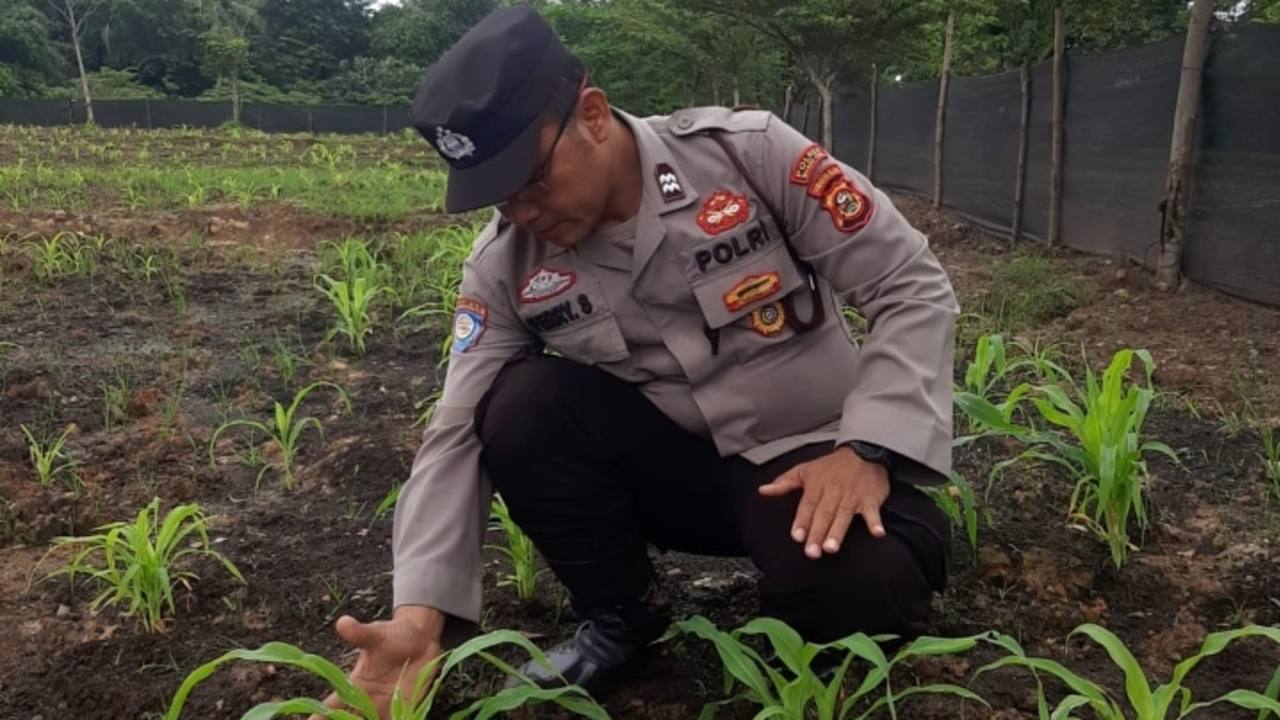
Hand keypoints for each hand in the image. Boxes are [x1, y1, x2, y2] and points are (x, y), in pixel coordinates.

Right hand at [308, 606, 445, 719]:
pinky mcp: (405, 706)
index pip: (332, 705)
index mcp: (356, 684)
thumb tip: (343, 622)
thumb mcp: (376, 634)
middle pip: (349, 719)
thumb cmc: (393, 633)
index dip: (320, 717)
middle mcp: (368, 699)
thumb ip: (360, 633)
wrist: (421, 636)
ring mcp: (386, 705)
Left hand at [757, 446, 889, 558]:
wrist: (864, 451)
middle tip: (812, 552)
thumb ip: (784, 482)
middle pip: (824, 514)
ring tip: (831, 548)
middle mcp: (834, 491)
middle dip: (817, 533)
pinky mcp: (871, 499)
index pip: (808, 505)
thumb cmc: (833, 465)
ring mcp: (853, 496)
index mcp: (817, 484)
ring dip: (838, 532)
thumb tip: (763, 490)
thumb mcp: (805, 470)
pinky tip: (876, 534)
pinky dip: (875, 522)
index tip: (797, 536)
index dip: (802, 521)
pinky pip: (873, 512)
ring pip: (844, 515)